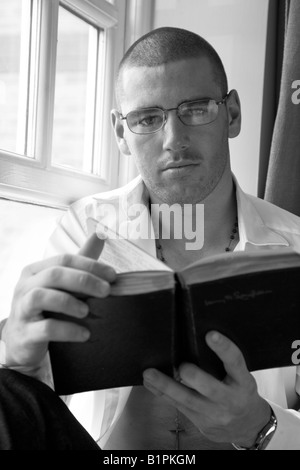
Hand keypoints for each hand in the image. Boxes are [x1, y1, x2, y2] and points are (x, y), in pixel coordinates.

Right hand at [2, 234, 115, 368]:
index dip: (90, 265)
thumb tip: (100, 235)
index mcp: (35, 271)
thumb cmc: (45, 308)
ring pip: (41, 297)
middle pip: (54, 275)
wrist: (21, 342)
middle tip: (106, 291)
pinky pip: (46, 328)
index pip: (64, 260)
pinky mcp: (25, 334)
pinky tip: (85, 333)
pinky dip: (68, 329)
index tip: (113, 275)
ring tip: (88, 311)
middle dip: (84, 280)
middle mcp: (25, 286)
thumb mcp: (61, 284)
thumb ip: (80, 261)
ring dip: (69, 302)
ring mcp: (21, 310)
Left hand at [143, 331, 270, 445]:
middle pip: (211, 388)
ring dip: (166, 386)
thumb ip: (225, 362)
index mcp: (243, 381)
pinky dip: (162, 394)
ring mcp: (215, 414)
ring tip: (149, 374)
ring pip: (188, 400)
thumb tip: (194, 338)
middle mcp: (230, 399)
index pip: (235, 362)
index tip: (211, 334)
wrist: (248, 426)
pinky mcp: (201, 423)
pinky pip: (179, 407)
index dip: (224, 348)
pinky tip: (150, 383)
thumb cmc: (240, 391)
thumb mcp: (242, 376)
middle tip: (182, 366)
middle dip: (195, 377)